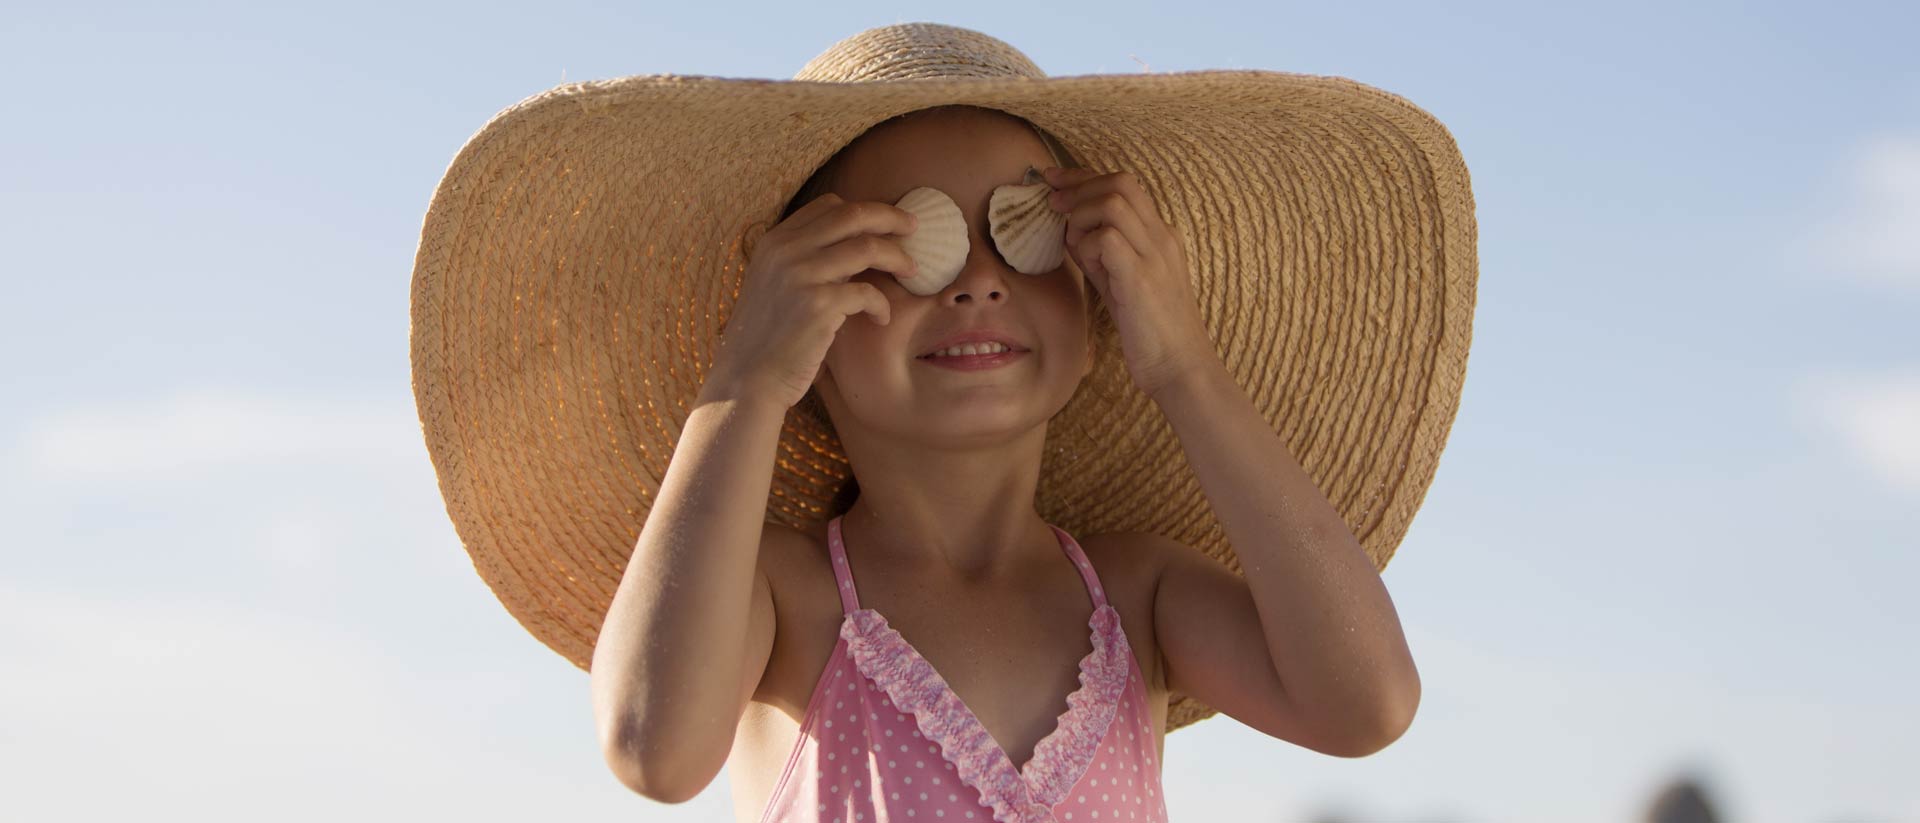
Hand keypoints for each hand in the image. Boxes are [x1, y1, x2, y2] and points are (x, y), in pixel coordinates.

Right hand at [706, 193, 918, 408]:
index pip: (828, 205)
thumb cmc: (768, 339)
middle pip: (852, 215)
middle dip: (891, 218)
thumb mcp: (775, 285)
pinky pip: (868, 292)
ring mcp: (801, 275)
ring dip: (897, 258)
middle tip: (914, 228)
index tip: (886, 224)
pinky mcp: (818, 305)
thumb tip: (853, 246)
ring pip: (867, 247)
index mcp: (774, 241)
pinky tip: (881, 318)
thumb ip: (804, 261)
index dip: (864, 211)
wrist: (747, 380)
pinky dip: (882, 305)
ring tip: (911, 272)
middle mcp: (786, 250)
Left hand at [1043, 165, 1218, 398]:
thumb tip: (1069, 230)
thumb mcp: (1121, 282)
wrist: (1180, 367)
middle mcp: (1162, 237)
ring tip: (1073, 243)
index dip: (1083, 176)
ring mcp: (1155, 255)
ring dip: (1081, 216)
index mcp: (1160, 235)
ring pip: (1113, 202)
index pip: (1124, 184)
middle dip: (1078, 186)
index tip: (1053, 180)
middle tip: (1052, 204)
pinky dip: (1086, 245)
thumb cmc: (1150, 330)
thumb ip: (1101, 254)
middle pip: (1121, 182)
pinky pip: (1107, 238)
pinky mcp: (1142, 278)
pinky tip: (1087, 266)